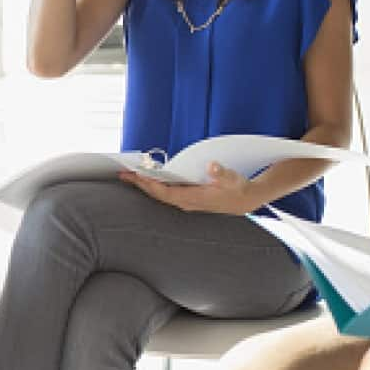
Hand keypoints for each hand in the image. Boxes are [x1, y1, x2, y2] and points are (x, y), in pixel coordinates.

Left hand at [119, 161, 259, 214]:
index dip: (150, 185)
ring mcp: (186, 201)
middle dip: (140, 185)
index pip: (166, 193)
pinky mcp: (188, 199)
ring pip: (160, 194)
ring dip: (145, 185)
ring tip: (130, 176)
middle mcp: (187, 202)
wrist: (246, 200)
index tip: (137, 176)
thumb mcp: (232, 179)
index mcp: (193, 198)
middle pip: (158, 194)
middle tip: (123, 174)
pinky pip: (166, 193)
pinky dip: (154, 186)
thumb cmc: (238, 188)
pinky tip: (147, 179)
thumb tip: (212, 166)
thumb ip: (222, 173)